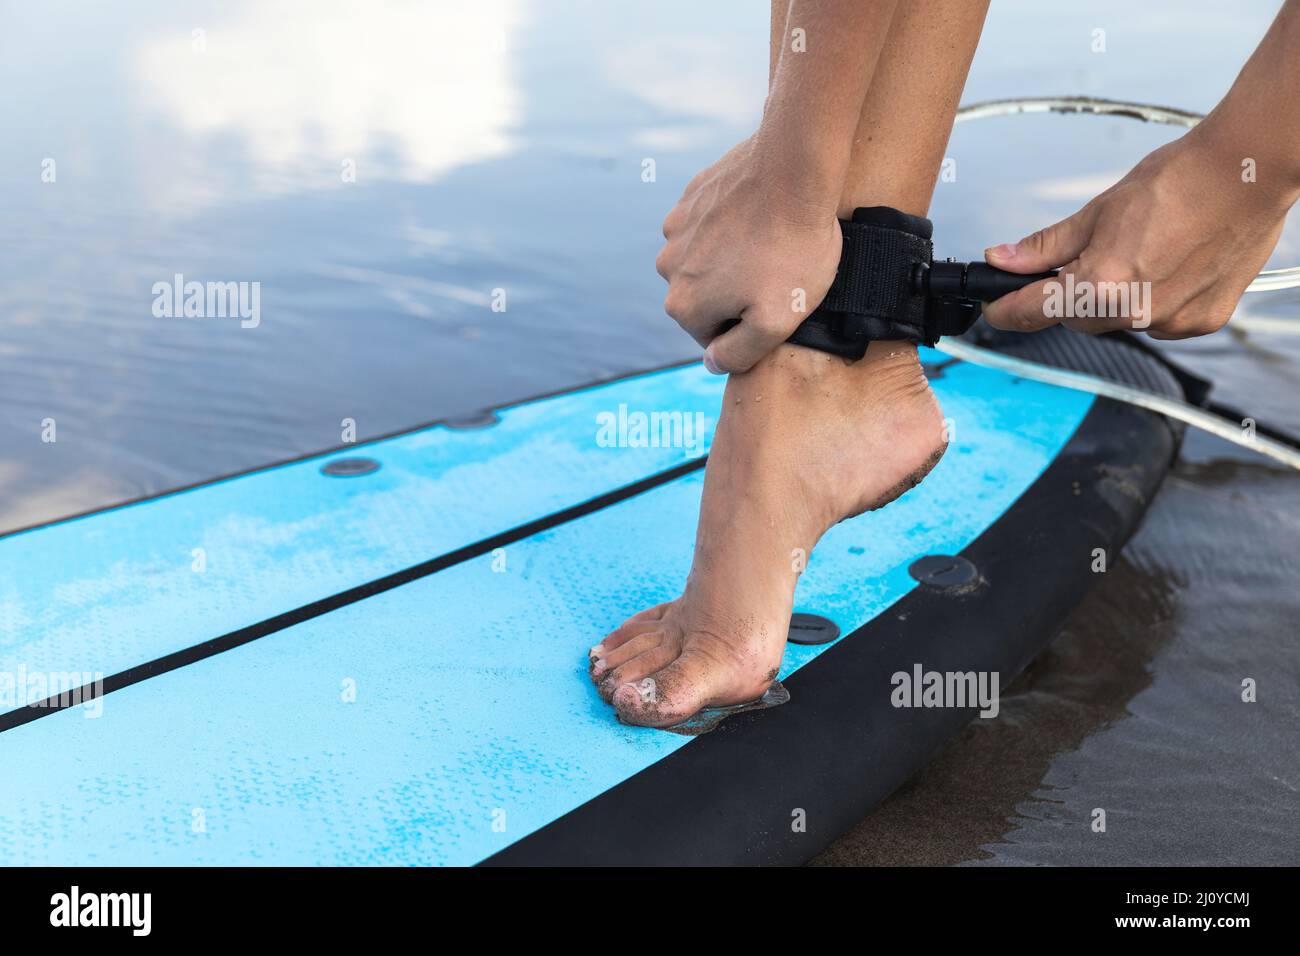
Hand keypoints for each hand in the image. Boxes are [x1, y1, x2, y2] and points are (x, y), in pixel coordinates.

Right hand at [657, 136, 842, 372]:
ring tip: (770, 244)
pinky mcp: (691, 197)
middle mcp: (667, 267)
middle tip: (778, 272)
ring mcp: (676, 228)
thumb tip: (712, 363)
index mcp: (683, 306)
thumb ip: (739, 354)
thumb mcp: (778, 321)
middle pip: (706, 299)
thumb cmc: (792, 248)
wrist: (793, 169)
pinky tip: (760, 218)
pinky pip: (709, 226)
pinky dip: (731, 227)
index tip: (776, 303)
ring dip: (732, 259)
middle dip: (738, 292)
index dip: (750, 327)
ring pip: (706, 261)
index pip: (714, 338)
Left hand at [981, 126, 1296, 339]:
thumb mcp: (1097, 211)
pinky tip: (1170, 265)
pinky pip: (1158, 320)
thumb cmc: (1178, 182)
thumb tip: (1002, 259)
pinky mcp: (1200, 322)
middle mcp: (1135, 311)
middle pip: (1076, 317)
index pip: (1033, 310)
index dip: (1005, 310)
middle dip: (1068, 294)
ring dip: (1113, 297)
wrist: (1247, 172)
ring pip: (1117, 320)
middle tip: (1082, 260)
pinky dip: (1153, 299)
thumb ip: (1046, 247)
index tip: (994, 309)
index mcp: (1101, 284)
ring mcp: (1171, 321)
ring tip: (1141, 252)